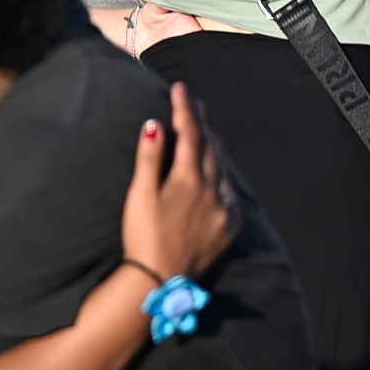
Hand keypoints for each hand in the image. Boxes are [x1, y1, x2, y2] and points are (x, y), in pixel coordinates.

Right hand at [124, 82, 238, 281]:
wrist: (160, 280)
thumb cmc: (143, 236)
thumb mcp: (139, 195)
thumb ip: (149, 158)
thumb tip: (155, 124)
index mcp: (188, 179)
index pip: (190, 133)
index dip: (185, 108)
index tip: (180, 88)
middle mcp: (212, 191)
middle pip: (210, 146)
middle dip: (201, 122)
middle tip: (194, 103)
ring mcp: (224, 210)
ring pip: (222, 168)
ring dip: (213, 146)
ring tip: (205, 132)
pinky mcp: (229, 228)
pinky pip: (230, 192)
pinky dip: (222, 176)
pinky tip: (218, 175)